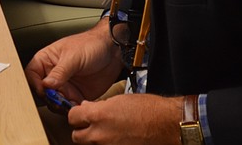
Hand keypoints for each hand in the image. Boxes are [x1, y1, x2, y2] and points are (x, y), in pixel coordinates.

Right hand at [26, 21, 122, 105]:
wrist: (113, 51)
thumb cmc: (91, 44)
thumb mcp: (74, 56)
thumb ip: (60, 71)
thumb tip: (46, 84)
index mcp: (47, 60)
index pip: (32, 74)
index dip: (35, 84)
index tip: (44, 90)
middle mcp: (53, 75)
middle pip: (42, 92)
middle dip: (49, 98)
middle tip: (58, 99)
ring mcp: (65, 86)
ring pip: (54, 102)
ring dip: (60, 106)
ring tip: (70, 103)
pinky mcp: (76, 95)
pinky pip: (69, 107)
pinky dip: (73, 110)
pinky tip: (78, 105)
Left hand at [67, 93, 182, 144]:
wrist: (168, 125)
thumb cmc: (148, 109)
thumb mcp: (120, 100)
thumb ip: (99, 106)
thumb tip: (86, 108)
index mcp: (98, 116)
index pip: (73, 117)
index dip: (77, 114)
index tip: (81, 114)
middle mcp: (100, 135)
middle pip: (77, 136)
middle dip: (82, 130)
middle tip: (91, 125)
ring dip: (93, 140)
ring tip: (106, 133)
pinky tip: (116, 140)